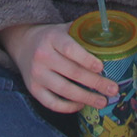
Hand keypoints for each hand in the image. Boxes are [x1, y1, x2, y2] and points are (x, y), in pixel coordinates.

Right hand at [0, 23, 114, 112]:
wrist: (22, 44)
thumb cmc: (51, 37)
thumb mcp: (64, 28)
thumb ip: (83, 32)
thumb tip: (111, 38)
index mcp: (52, 38)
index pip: (70, 49)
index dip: (86, 59)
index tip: (102, 67)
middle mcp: (42, 56)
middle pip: (71, 72)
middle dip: (95, 83)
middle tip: (113, 89)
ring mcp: (36, 74)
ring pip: (63, 90)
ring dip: (85, 98)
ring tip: (102, 101)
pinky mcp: (33, 89)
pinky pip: (52, 103)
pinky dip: (68, 107)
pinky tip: (81, 105)